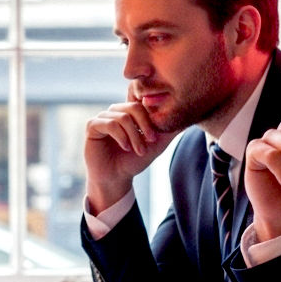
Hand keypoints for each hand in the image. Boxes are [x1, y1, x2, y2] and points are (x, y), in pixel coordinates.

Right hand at [83, 87, 177, 210]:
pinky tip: (126, 148)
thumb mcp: (156, 145)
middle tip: (151, 142)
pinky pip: (110, 124)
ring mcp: (103, 117)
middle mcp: (116, 111)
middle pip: (135, 107)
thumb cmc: (134, 161)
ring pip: (123, 117)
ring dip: (134, 136)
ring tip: (139, 150)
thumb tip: (188, 119)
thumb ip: (169, 131)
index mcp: (129, 112)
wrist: (116, 178)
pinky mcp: (92, 126)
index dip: (151, 117)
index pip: (143, 103)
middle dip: (146, 126)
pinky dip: (121, 137)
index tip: (155, 137)